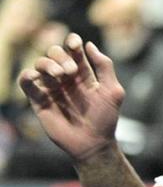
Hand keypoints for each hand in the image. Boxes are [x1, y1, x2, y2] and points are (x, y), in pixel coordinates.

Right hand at [17, 34, 123, 160]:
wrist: (94, 143)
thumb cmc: (106, 118)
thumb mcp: (113, 91)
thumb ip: (104, 67)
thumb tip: (89, 44)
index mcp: (83, 74)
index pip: (74, 51)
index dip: (72, 42)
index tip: (75, 44)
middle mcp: (65, 78)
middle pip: (55, 54)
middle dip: (61, 56)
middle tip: (71, 71)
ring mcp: (51, 89)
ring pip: (40, 64)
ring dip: (47, 64)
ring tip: (59, 75)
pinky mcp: (38, 101)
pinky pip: (26, 83)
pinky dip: (26, 76)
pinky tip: (34, 77)